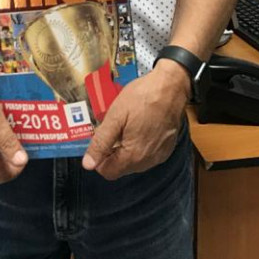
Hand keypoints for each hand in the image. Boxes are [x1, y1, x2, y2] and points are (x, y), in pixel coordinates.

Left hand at [81, 61, 190, 179]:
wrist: (170, 87)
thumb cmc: (142, 98)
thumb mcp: (115, 116)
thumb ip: (101, 142)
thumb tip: (88, 164)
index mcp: (133, 156)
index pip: (108, 172)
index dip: (99, 158)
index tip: (100, 140)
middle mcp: (148, 162)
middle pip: (121, 168)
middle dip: (112, 153)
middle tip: (112, 129)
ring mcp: (160, 155)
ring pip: (134, 162)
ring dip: (126, 149)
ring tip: (126, 126)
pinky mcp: (167, 148)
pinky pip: (147, 155)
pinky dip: (139, 146)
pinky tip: (139, 127)